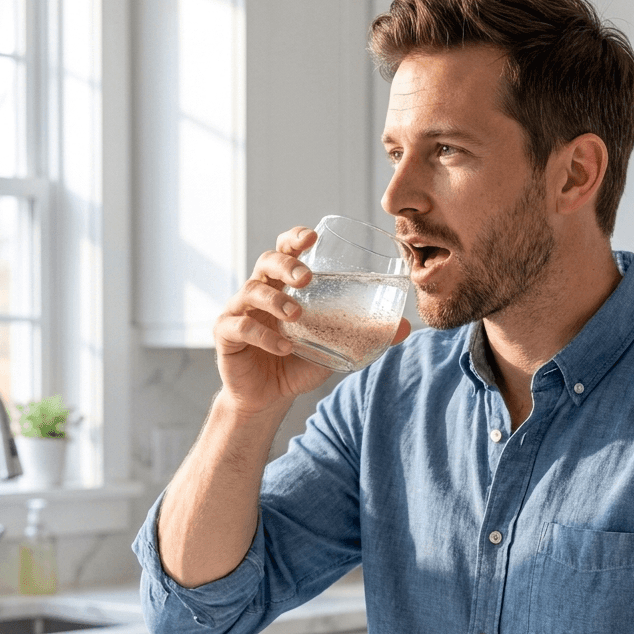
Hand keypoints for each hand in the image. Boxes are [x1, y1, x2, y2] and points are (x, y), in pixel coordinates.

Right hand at [214, 226, 410, 414]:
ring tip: (296, 314)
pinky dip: (263, 336)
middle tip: (305, 277)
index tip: (312, 236)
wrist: (270, 397)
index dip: (294, 239)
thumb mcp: (335, 346)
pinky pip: (240, 327)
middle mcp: (259, 292)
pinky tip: (283, 347)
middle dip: (285, 264)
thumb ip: (364, 334)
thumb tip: (406, 327)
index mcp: (283, 286)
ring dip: (275, 299)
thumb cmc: (299, 362)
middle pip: (265, 262)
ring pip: (251, 290)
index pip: (285, 251)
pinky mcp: (226, 335)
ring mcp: (239, 311)